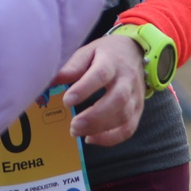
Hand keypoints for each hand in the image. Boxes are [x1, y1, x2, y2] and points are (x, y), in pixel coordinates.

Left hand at [56, 31, 146, 146]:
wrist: (135, 52)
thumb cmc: (106, 54)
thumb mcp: (88, 52)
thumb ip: (73, 66)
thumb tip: (52, 81)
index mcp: (112, 62)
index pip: (101, 74)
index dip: (85, 88)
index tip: (67, 100)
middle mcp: (127, 80)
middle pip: (117, 99)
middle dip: (94, 116)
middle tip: (73, 125)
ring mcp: (135, 96)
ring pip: (124, 117)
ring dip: (100, 129)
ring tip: (76, 131)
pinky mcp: (138, 110)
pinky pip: (129, 129)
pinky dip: (111, 139)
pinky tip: (91, 139)